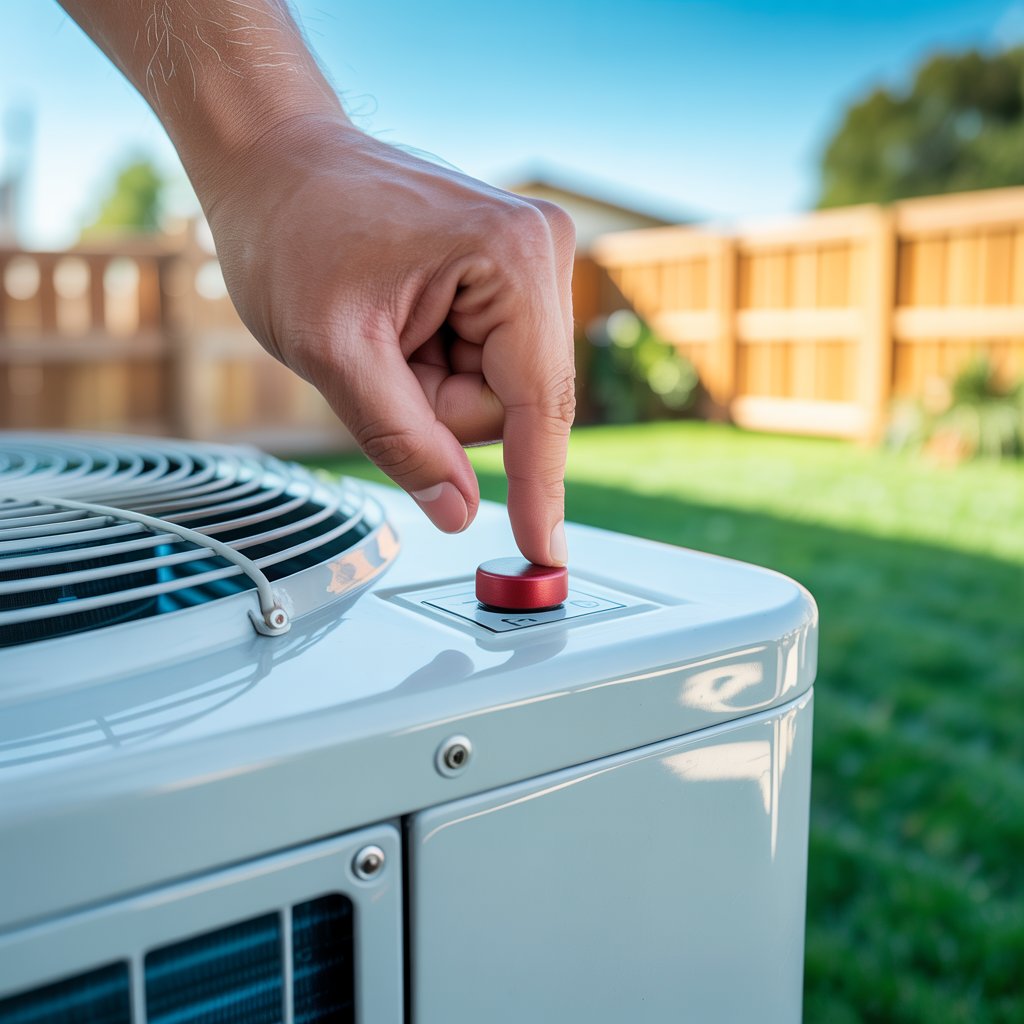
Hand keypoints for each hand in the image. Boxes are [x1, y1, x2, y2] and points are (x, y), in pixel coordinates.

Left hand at [201, 114, 575, 565]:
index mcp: (511, 259)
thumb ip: (401, 440)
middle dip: (440, 408)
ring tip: (382, 333)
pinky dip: (437, 368)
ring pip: (499, 392)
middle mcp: (538, 252)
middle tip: (377, 364)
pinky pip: (488, 365)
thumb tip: (458, 512)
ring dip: (433, 388)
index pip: (538, 404)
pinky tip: (400, 324)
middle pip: (515, 404)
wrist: (274, 159)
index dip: (538, 487)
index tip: (545, 553)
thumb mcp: (332, 351)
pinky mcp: (510, 272)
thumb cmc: (291, 228)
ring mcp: (528, 259)